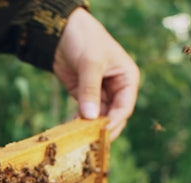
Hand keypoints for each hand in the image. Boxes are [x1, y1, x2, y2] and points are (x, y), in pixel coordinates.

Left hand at [53, 8, 139, 140]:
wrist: (63, 31)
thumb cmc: (85, 39)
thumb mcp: (90, 63)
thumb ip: (90, 89)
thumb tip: (91, 117)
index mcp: (127, 79)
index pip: (125, 107)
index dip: (114, 121)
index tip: (102, 133)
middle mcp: (116, 88)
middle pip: (112, 117)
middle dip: (102, 129)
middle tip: (90, 143)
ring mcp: (100, 93)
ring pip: (98, 118)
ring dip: (88, 129)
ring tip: (77, 140)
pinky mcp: (84, 96)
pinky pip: (83, 114)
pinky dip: (77, 122)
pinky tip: (69, 131)